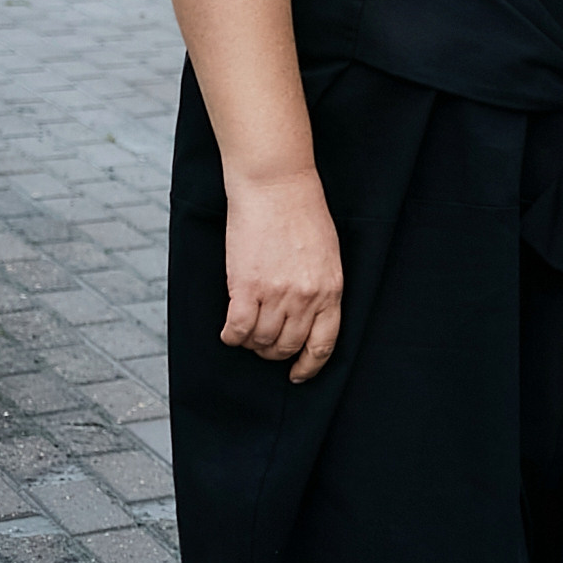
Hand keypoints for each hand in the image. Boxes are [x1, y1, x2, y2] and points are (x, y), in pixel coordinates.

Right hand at [220, 172, 344, 382]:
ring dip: (251, 343)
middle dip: (274, 352)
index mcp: (331, 290)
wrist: (276, 186)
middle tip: (264, 343)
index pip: (324, 344)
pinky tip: (230, 329)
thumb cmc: (302, 214)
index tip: (297, 375)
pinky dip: (231, 336)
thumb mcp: (327, 255)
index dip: (309, 366)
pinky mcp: (246, 287)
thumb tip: (307, 319)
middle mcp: (306, 297)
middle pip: (288, 346)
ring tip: (247, 330)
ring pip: (260, 341)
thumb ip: (320, 288)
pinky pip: (236, 330)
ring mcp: (276, 294)